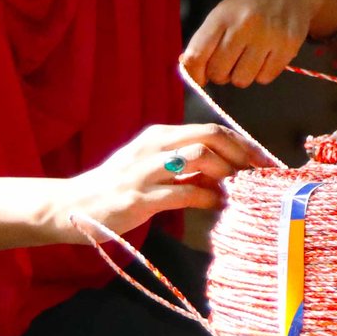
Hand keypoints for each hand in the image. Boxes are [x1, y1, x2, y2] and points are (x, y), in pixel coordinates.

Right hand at [46, 124, 254, 242]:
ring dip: (227, 173)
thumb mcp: (154, 167)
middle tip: (261, 175)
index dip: (244, 144)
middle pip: (211, 135)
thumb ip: (188, 167)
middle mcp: (153, 146)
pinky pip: (183, 191)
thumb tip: (229, 172)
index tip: (266, 161)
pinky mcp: (138, 197)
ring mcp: (144, 170)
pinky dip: (207, 197)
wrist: (71, 205)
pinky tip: (217, 205)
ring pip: (200, 156)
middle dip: (243, 154)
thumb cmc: (118, 187)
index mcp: (160, 135)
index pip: (212, 129)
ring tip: (239, 190)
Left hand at [183, 0, 336, 87]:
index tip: (199, 78)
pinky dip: (262, 74)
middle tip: (229, 63)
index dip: (194, 73)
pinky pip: (265, 78)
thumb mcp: (222, 15)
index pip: (197, 55)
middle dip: (221, 74)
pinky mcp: (288, 47)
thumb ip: (203, 42)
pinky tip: (265, 58)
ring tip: (248, 60)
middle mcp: (244, 26)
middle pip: (218, 72)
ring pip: (242, 80)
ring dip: (242, 75)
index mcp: (222, 17)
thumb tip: (189, 70)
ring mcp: (268, 36)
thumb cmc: (248, 7)